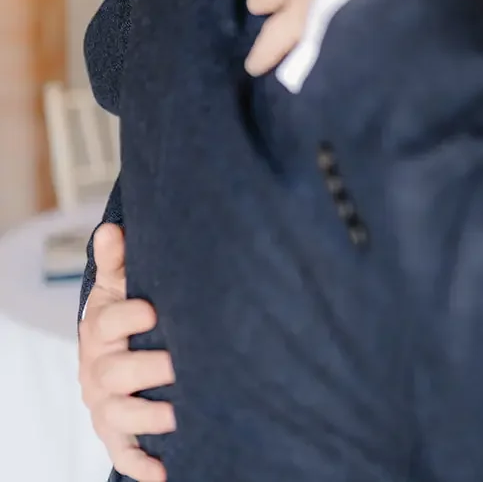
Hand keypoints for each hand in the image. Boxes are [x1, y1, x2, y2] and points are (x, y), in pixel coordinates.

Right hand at [78, 223, 174, 481]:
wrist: (113, 359)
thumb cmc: (125, 318)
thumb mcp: (118, 288)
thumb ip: (118, 263)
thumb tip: (112, 229)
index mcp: (100, 329)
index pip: (108, 322)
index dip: (129, 317)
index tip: (155, 310)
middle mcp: (98, 370)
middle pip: (114, 372)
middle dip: (145, 368)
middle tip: (179, 365)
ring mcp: (105, 406)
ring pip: (119, 414)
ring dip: (147, 416)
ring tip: (177, 415)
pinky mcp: (116, 436)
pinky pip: (123, 454)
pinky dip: (141, 465)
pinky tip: (165, 472)